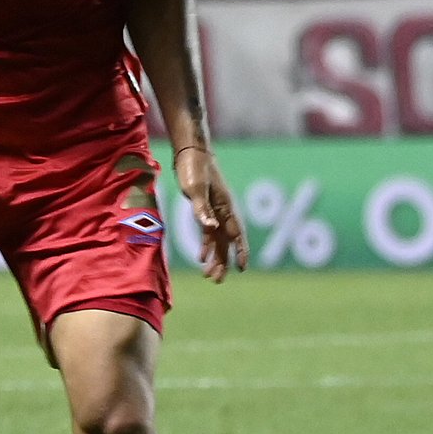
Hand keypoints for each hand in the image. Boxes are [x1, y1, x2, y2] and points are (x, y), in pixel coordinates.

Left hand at [174, 146, 248, 282]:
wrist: (190, 153)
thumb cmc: (193, 169)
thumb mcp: (195, 189)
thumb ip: (201, 210)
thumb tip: (210, 228)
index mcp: (225, 208)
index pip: (236, 235)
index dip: (240, 252)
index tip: (242, 268)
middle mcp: (224, 212)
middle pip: (227, 242)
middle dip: (223, 262)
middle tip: (217, 281)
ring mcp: (215, 211)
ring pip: (218, 240)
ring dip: (215, 258)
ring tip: (209, 276)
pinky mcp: (205, 209)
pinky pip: (209, 233)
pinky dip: (206, 246)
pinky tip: (201, 258)